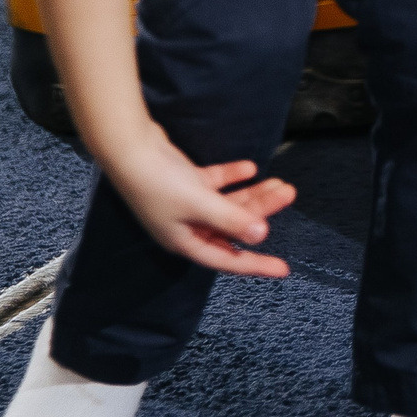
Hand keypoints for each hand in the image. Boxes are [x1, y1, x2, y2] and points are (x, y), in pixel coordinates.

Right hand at [102, 127, 294, 277]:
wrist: (128, 148)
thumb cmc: (158, 182)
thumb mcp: (199, 205)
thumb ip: (231, 220)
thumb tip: (261, 236)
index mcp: (186, 241)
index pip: (228, 258)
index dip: (256, 264)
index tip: (283, 269)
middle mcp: (186, 226)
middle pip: (232, 226)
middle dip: (261, 211)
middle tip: (289, 194)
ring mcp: (185, 204)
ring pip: (227, 204)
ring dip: (253, 193)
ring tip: (280, 182)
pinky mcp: (184, 182)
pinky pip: (214, 184)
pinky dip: (232, 177)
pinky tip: (250, 168)